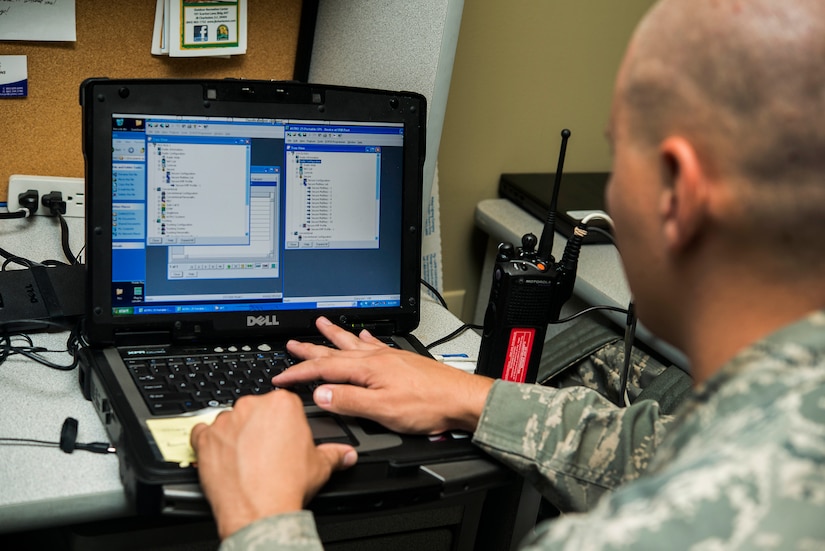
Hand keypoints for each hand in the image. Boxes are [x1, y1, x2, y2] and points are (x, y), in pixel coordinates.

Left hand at [190, 391, 356, 539]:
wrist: (260, 510)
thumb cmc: (288, 485)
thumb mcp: (320, 466)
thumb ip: (335, 454)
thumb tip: (346, 454)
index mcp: (282, 404)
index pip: (281, 404)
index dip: (282, 424)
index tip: (282, 437)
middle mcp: (252, 406)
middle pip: (254, 410)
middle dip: (257, 427)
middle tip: (265, 450)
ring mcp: (225, 421)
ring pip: (229, 421)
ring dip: (234, 434)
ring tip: (244, 458)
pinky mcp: (205, 438)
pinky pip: (202, 433)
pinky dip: (209, 443)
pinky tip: (221, 458)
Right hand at [278, 317, 493, 434]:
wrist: (461, 400)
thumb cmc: (428, 406)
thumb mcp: (383, 411)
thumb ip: (350, 402)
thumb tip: (320, 395)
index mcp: (368, 369)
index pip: (324, 370)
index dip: (299, 373)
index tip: (281, 377)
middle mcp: (377, 358)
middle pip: (336, 352)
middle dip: (310, 351)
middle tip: (292, 345)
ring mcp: (390, 358)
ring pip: (354, 344)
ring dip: (335, 336)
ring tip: (321, 324)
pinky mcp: (402, 362)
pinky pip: (376, 345)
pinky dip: (364, 340)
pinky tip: (364, 336)